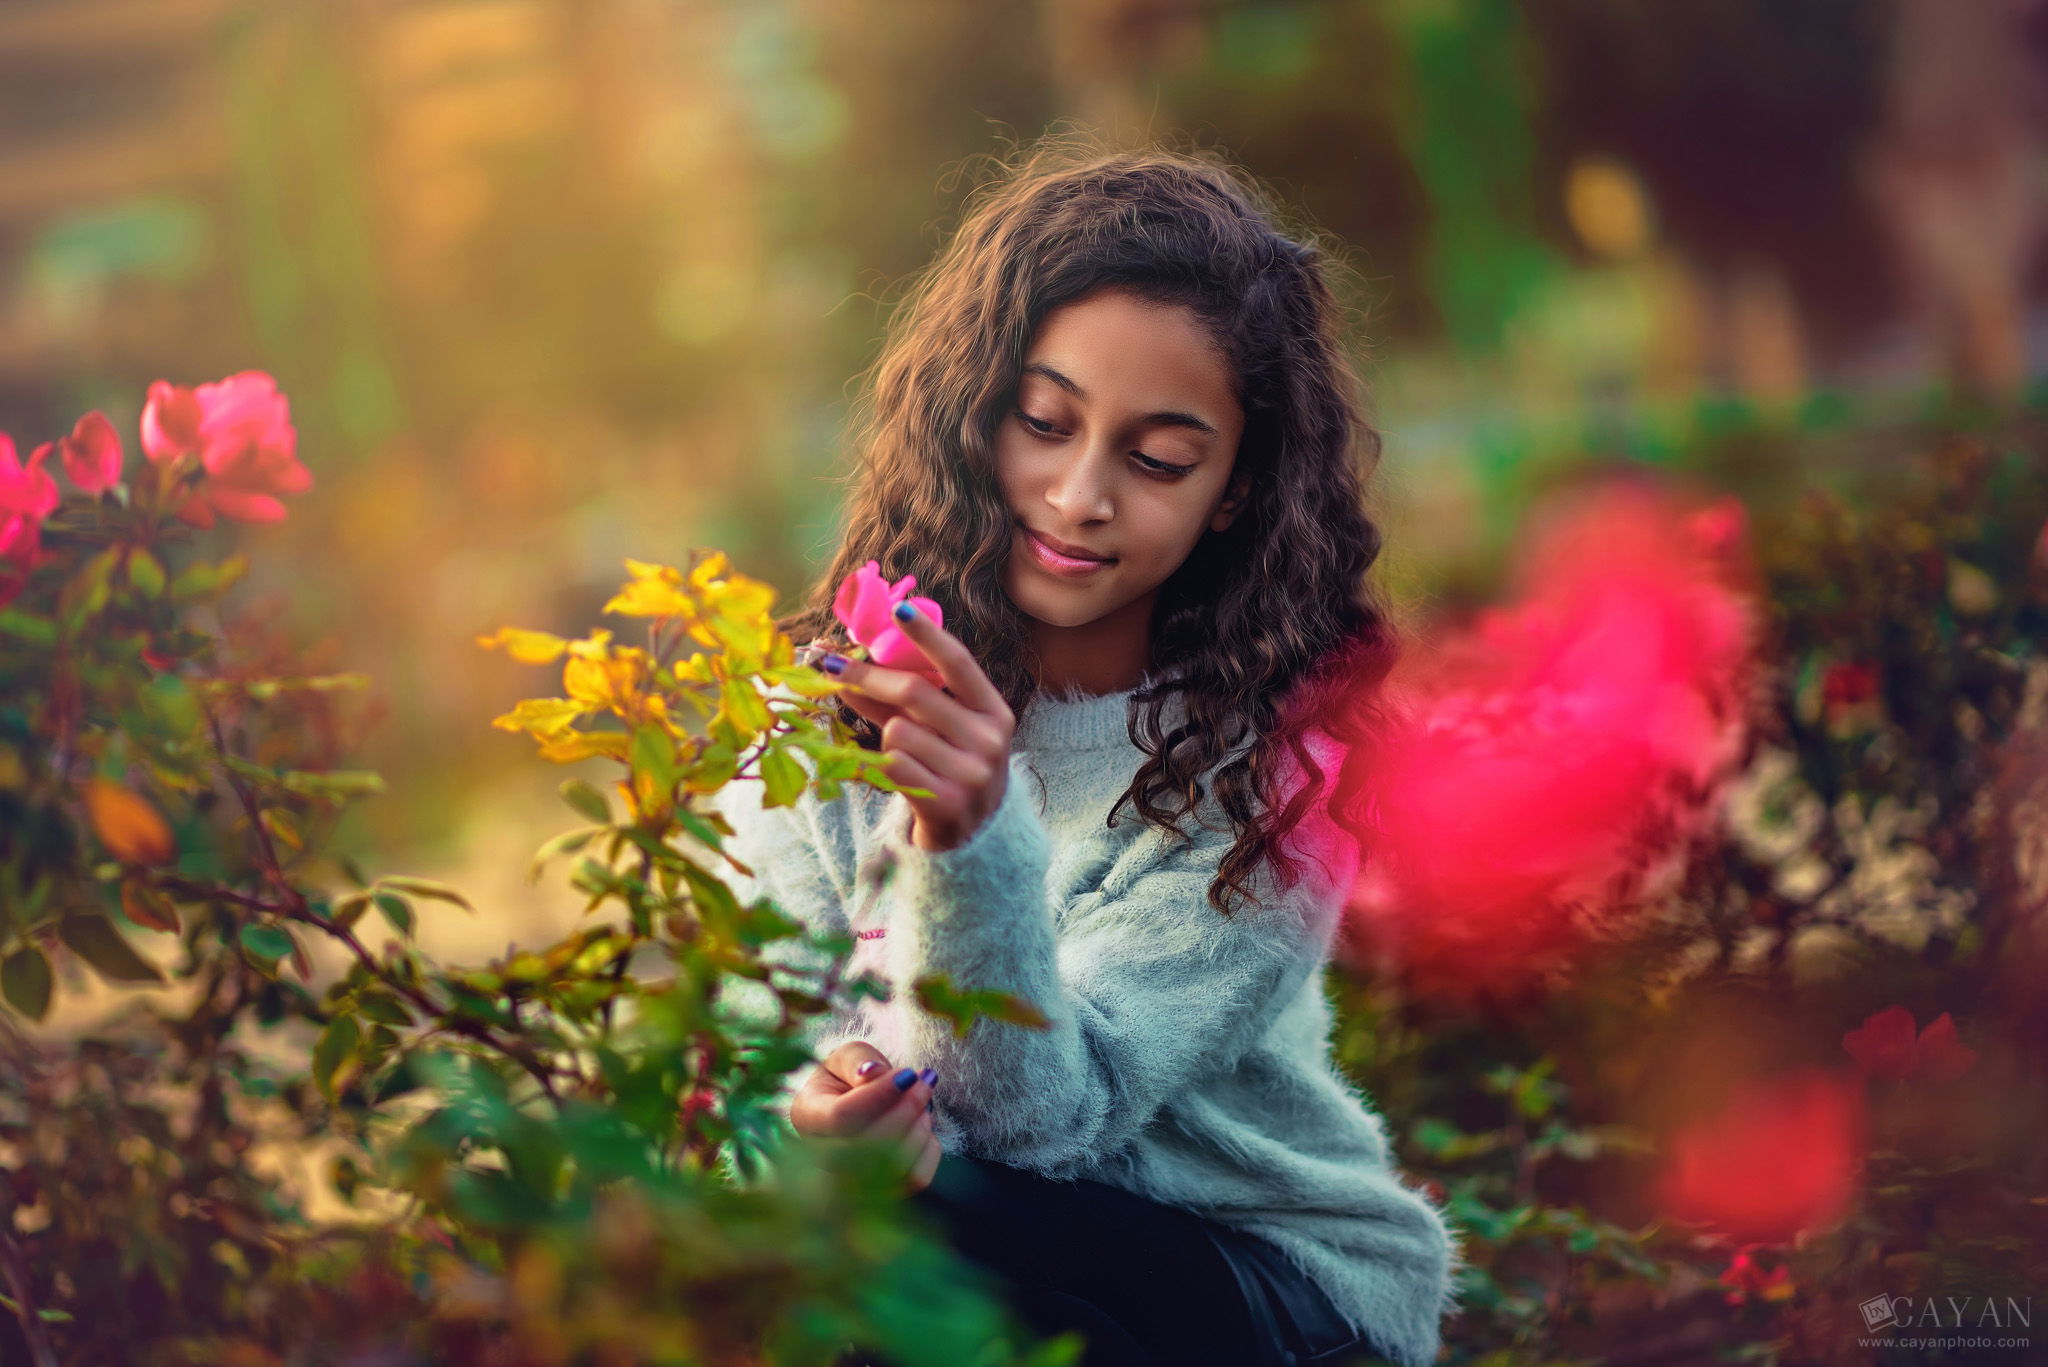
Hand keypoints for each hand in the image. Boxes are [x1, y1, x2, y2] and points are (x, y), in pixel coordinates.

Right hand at [788, 1041, 942, 1193]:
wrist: (857, 1105)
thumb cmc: (848, 1078)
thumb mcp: (846, 1057)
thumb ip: (858, 1059)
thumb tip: (873, 1073)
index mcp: (807, 1117)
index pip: (842, 1116)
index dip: (880, 1094)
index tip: (908, 1073)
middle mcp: (820, 1159)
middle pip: (869, 1146)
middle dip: (907, 1109)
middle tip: (925, 1080)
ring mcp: (849, 1183)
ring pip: (895, 1168)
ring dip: (920, 1129)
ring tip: (923, 1100)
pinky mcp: (881, 1195)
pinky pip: (916, 1179)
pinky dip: (928, 1149)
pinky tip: (923, 1125)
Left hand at [824, 602, 1015, 851]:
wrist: (973, 835)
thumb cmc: (950, 766)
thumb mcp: (941, 728)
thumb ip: (904, 694)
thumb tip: (846, 657)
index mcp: (994, 711)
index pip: (958, 663)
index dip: (927, 634)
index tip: (898, 609)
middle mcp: (990, 740)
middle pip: (914, 693)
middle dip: (866, 677)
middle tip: (830, 665)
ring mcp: (971, 774)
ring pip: (897, 732)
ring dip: (885, 738)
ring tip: (904, 756)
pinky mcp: (946, 804)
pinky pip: (892, 766)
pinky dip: (881, 766)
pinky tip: (898, 776)